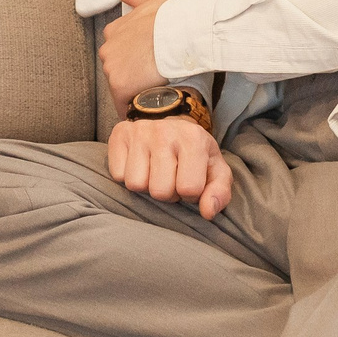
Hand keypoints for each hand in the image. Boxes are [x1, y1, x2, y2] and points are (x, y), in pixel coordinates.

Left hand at [100, 0, 171, 114]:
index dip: (135, 59)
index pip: (119, 51)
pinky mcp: (119, 86)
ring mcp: (111, 68)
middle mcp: (107, 49)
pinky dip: (137, 107)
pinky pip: (125, 104)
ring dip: (136, 92)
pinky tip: (152, 105)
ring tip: (158, 91)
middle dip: (134, 76)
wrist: (181, 32)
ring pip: (121, 88)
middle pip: (118, 70)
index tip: (149, 62)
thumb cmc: (171, 16)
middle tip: (157, 78)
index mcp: (113, 31)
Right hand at [107, 116, 230, 218]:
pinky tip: (140, 165)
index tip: (189, 182)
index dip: (189, 195)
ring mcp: (140, 131)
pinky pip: (118, 175)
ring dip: (146, 186)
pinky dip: (127, 176)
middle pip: (160, 191)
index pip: (188, 189)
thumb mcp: (216, 170)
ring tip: (155, 172)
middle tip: (170, 178)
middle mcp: (165, 131)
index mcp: (194, 139)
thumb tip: (207, 212)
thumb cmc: (196, 154)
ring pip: (136, 185)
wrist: (171, 124)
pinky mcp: (120, 134)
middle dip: (167, 193)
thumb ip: (219, 193)